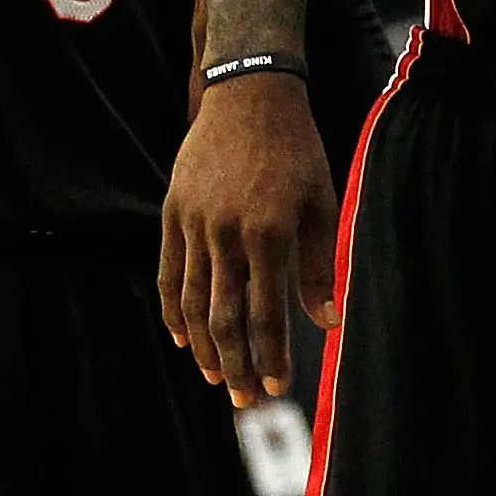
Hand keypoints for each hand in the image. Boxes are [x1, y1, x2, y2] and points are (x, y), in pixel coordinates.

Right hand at [158, 74, 338, 406]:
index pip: (266, 313)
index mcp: (268, 231)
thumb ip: (321, 266)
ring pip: (191, 302)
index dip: (270, 357)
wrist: (249, 94)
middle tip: (243, 401)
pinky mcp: (173, 212)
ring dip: (203, 347)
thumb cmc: (296, 150)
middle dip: (235, 365)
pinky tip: (183, 338)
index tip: (276, 389)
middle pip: (224, 317)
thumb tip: (327, 323)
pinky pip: (168, 272)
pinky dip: (172, 310)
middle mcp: (226, 232)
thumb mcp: (323, 203)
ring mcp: (194, 223)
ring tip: (214, 378)